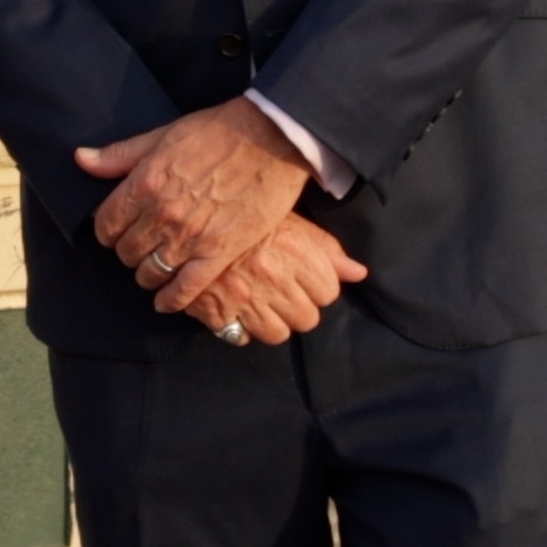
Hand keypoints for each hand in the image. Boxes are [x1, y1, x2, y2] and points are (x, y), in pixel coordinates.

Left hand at [78, 97, 316, 315]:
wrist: (271, 139)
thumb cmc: (216, 131)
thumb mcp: (161, 135)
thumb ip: (119, 155)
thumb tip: (80, 159)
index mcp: (144, 184)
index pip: (106, 225)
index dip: (107, 232)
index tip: (116, 232)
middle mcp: (162, 215)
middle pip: (127, 252)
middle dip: (128, 252)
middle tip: (138, 249)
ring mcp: (190, 238)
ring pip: (151, 273)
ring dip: (148, 274)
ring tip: (154, 269)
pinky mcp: (219, 254)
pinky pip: (186, 289)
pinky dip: (172, 300)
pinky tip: (166, 302)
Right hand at [181, 214, 370, 345]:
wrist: (186, 210)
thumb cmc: (242, 208)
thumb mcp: (288, 218)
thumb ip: (324, 248)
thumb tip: (359, 273)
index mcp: (296, 251)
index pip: (328, 291)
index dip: (319, 286)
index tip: (305, 278)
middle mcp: (274, 278)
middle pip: (307, 318)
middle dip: (298, 307)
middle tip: (282, 291)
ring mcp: (244, 298)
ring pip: (277, 333)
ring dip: (271, 322)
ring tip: (261, 303)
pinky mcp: (215, 311)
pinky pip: (240, 337)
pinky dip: (239, 329)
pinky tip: (236, 310)